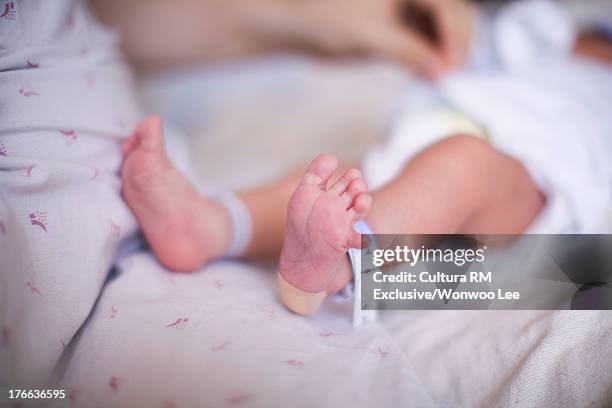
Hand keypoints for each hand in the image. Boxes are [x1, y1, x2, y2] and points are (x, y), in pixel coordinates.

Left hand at [293, 0, 475, 77]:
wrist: (300, 27)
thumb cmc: (326, 21)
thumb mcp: (369, 37)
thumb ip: (407, 51)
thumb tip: (441, 70)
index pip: (442, 3)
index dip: (453, 33)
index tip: (452, 64)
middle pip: (451, 11)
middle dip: (455, 41)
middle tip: (452, 74)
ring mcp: (408, 6)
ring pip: (442, 27)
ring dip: (445, 51)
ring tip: (442, 77)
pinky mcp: (402, 25)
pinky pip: (427, 39)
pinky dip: (431, 56)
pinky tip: (429, 73)